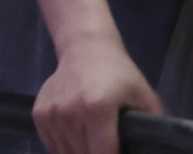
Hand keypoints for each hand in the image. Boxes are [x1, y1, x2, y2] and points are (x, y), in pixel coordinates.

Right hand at [34, 34, 162, 153]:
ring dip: (81, 151)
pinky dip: (65, 146)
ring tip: (93, 137)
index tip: (120, 151)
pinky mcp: (39, 114)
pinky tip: (77, 132)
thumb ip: (153, 131)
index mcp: (97, 109)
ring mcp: (51, 114)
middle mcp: (69, 113)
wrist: (86, 48)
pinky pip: (53, 145)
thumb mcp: (146, 99)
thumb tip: (150, 150)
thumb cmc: (120, 75)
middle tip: (108, 144)